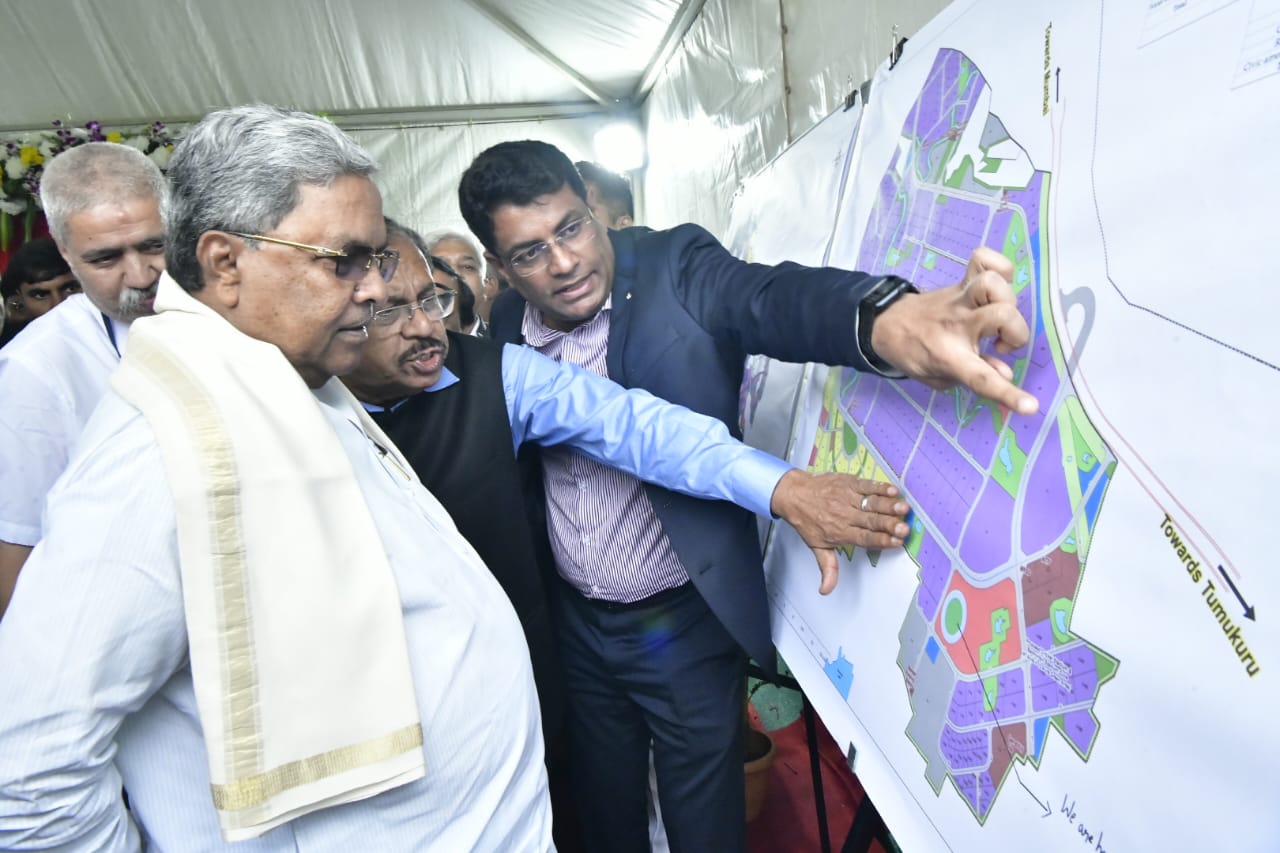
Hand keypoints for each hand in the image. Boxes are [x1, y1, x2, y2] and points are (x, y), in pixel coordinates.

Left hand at [769, 469, 910, 594]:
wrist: (794, 494)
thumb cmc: (807, 520)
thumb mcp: (816, 546)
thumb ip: (828, 568)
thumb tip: (826, 590)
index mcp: (840, 532)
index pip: (864, 538)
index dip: (881, 540)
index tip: (897, 542)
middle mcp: (845, 515)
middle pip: (871, 521)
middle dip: (889, 525)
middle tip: (904, 528)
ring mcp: (847, 498)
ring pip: (871, 503)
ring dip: (888, 505)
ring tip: (903, 508)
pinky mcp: (849, 483)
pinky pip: (867, 485)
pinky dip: (880, 487)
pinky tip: (893, 490)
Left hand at [869, 247, 1038, 414]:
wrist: (886, 324)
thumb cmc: (917, 354)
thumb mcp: (938, 377)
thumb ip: (971, 378)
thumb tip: (1005, 373)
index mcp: (950, 356)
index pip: (982, 378)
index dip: (1008, 394)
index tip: (1031, 406)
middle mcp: (958, 324)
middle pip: (1002, 314)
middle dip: (1016, 332)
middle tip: (1001, 344)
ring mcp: (960, 298)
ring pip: (994, 283)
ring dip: (1007, 299)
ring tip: (997, 315)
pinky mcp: (960, 281)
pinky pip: (984, 259)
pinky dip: (997, 265)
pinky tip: (996, 284)